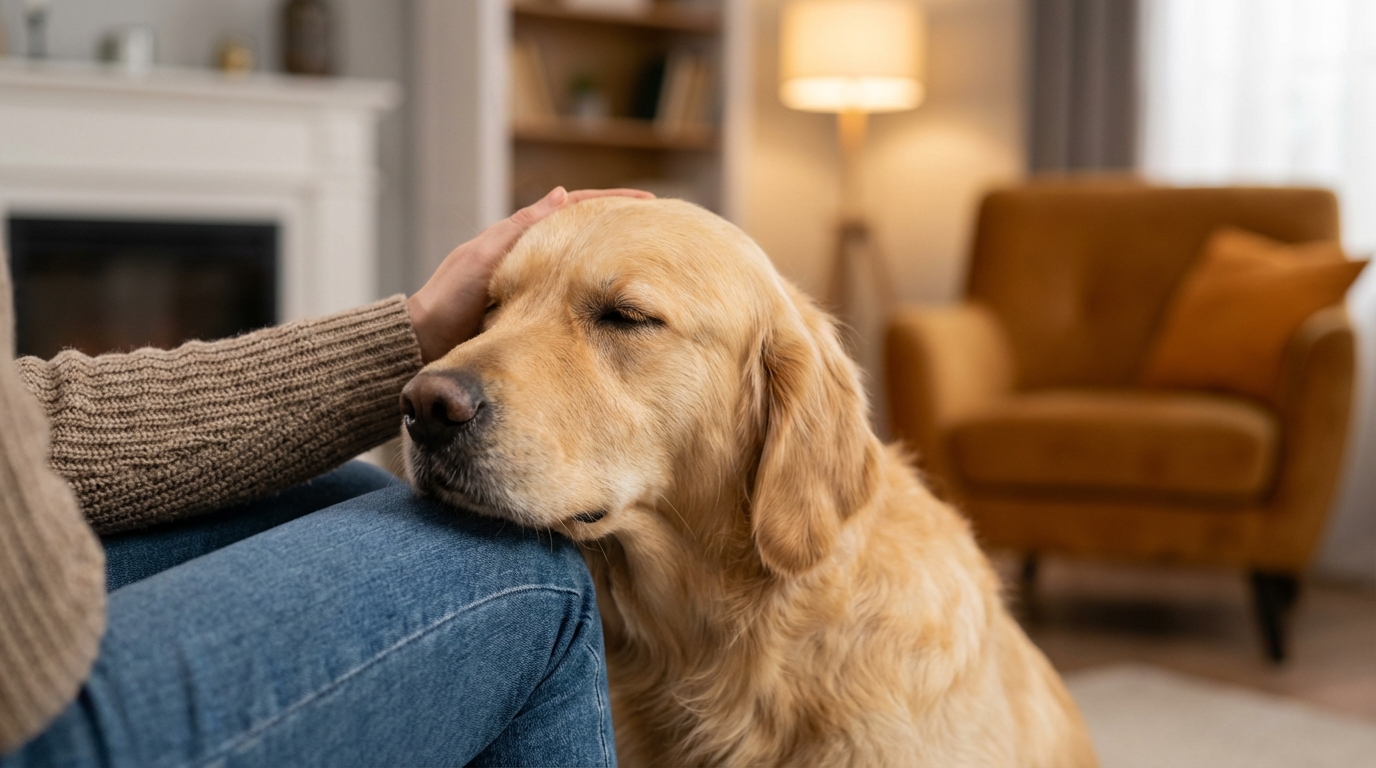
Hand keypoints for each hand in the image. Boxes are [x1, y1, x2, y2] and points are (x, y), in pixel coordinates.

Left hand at [407, 186, 653, 362]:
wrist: (423, 342)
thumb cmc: (447, 300)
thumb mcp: (485, 257)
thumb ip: (522, 228)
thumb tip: (562, 194)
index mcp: (519, 237)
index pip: (574, 209)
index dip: (611, 202)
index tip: (647, 201)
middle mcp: (529, 257)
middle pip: (584, 235)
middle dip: (620, 229)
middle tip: (658, 229)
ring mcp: (532, 285)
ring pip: (581, 265)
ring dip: (612, 260)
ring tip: (646, 261)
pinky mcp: (531, 313)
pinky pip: (572, 294)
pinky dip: (596, 289)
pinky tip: (615, 297)